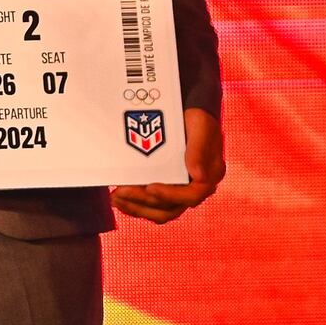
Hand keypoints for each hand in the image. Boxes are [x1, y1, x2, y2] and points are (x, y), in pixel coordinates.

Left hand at [113, 104, 223, 223]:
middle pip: (171, 208)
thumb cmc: (198, 120)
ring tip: (116, 199)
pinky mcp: (166, 189)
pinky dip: (135, 203)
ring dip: (136, 207)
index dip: (171, 196)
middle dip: (144, 204)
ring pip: (159, 210)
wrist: (189, 114)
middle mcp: (195, 188)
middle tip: (121, 193)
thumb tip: (199, 176)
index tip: (150, 188)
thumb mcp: (201, 127)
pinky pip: (151, 204)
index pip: (192, 196)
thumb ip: (199, 150)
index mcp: (208, 177)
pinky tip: (120, 199)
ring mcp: (180, 190)